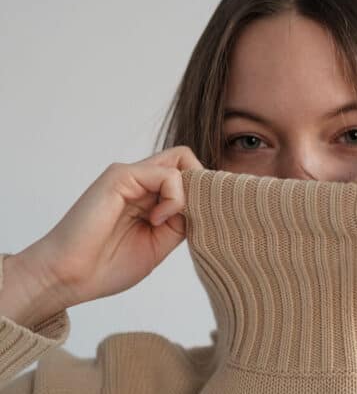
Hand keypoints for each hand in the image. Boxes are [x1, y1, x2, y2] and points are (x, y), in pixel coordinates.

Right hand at [9, 146, 203, 325]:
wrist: (67, 277)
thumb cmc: (106, 266)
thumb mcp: (160, 243)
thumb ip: (182, 220)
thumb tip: (206, 204)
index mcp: (149, 195)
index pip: (190, 174)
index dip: (204, 194)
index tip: (201, 222)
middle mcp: (140, 180)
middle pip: (188, 161)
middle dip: (201, 188)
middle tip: (190, 218)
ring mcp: (130, 175)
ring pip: (183, 161)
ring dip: (186, 196)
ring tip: (163, 224)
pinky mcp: (120, 176)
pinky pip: (168, 173)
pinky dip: (173, 198)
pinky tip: (155, 221)